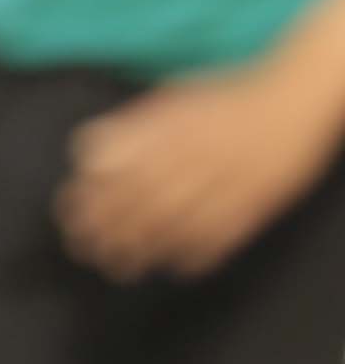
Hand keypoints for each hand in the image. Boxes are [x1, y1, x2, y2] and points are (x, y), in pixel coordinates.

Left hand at [56, 67, 344, 282]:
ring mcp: (225, 185)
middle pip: (138, 204)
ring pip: (174, 228)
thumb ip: (131, 126)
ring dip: (139, 251)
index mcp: (170, 130)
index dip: (89, 196)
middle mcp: (193, 159)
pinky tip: (172, 265)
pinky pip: (218, 239)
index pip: (116, 170)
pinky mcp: (254, 206)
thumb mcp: (171, 97)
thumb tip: (86, 154)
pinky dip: (192, 255)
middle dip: (105, 231)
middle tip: (83, 249)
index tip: (69, 213)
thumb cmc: (226, 96)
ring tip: (116, 267)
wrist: (294, 100)